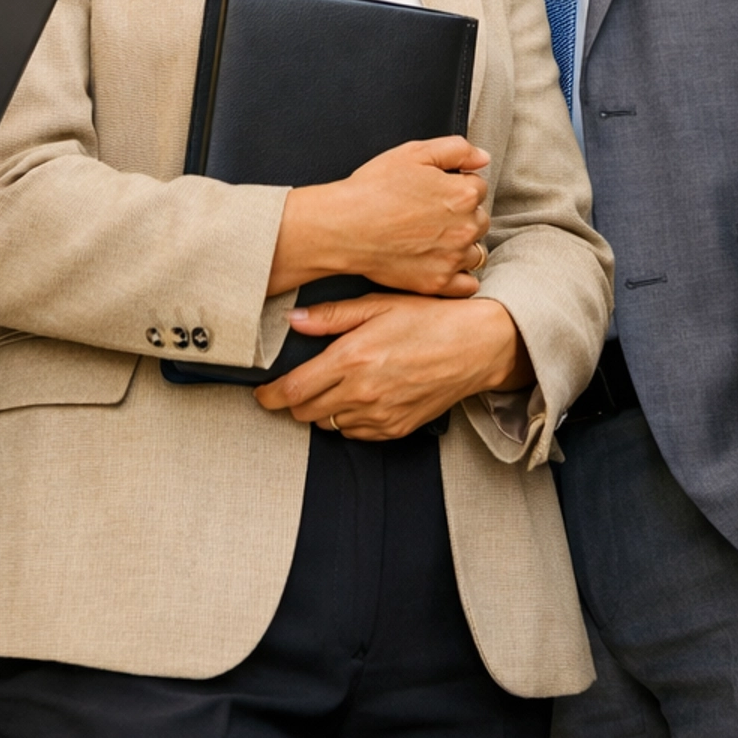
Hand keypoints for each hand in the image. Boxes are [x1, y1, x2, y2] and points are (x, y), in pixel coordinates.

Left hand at [254, 292, 529, 439]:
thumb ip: (331, 317)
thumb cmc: (428, 318)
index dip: (270, 396)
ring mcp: (379, 416)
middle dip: (295, 401)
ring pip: (329, 425)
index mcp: (352, 359)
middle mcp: (362, 393)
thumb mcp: (378, 304)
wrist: (476, 346)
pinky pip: (356, 433)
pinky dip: (350, 419)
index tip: (262, 394)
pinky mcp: (396, 429)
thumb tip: (292, 321)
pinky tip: (361, 395)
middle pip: (305, 413)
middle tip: (299, 383)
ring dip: (323, 409)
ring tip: (336, 384)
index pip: (294, 390)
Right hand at [266, 138, 490, 298]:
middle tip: (431, 212)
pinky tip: (442, 262)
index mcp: (463, 195)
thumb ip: (456, 149)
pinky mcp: (438, 282)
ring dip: (461, 243)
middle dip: (463, 214)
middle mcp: (465, 228)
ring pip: (474, 250)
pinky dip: (460, 275)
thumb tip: (482, 157)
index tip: (437, 189)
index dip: (457, 184)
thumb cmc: (374, 188)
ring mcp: (452, 258)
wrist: (344, 227)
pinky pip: (467, 283)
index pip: (478, 187)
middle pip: (480, 218)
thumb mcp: (414, 153)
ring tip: (431, 237)